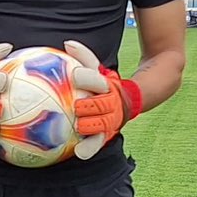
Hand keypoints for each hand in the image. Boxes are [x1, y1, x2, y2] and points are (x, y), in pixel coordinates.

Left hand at [61, 40, 142, 158]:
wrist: (129, 99)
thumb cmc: (101, 82)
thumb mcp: (96, 68)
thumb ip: (83, 57)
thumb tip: (67, 43)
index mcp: (106, 84)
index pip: (97, 79)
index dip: (88, 78)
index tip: (75, 76)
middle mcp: (111, 102)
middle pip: (100, 104)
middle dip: (88, 105)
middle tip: (76, 105)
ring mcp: (111, 119)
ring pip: (102, 124)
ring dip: (90, 125)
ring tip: (79, 125)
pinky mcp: (108, 133)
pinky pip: (99, 141)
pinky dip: (91, 147)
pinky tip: (80, 153)